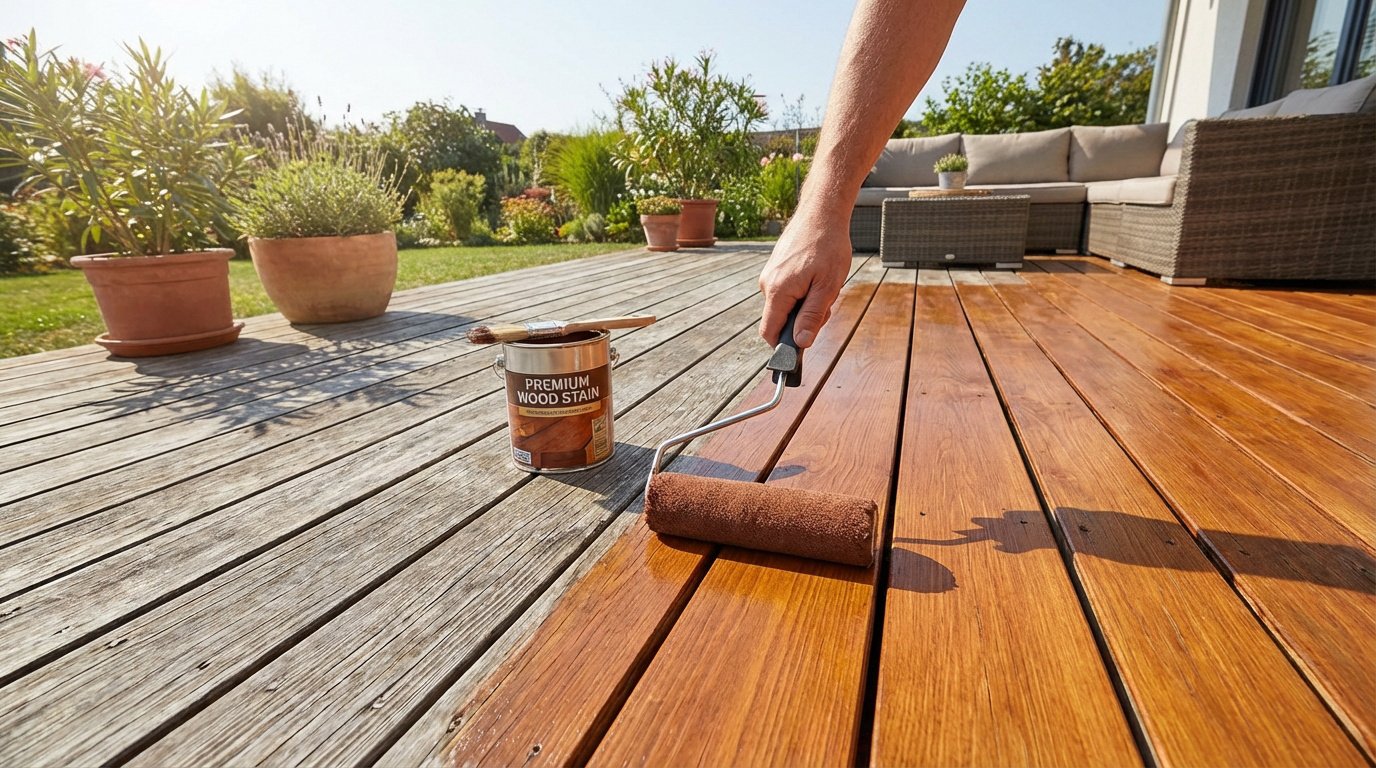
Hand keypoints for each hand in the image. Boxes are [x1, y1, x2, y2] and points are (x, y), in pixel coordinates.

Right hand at [757, 207, 851, 347]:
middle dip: (802, 320)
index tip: (803, 344)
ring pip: (785, 304)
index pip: (769, 332)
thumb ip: (812, 316)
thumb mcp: (827, 287)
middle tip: (826, 303)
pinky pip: (786, 290)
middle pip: (780, 319)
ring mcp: (769, 274)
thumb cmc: (827, 246)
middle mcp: (767, 284)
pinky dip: (802, 290)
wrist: (821, 212)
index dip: (783, 346)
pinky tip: (816, 274)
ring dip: (805, 303)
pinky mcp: (775, 267)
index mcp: (777, 292)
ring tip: (823, 283)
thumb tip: (801, 343)